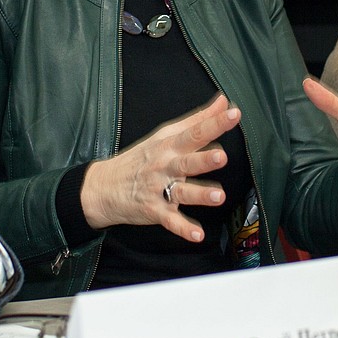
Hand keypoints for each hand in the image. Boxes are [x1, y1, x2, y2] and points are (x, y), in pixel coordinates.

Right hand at [80, 95, 238, 242]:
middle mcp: (166, 166)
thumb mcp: (165, 135)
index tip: (233, 114)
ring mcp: (160, 189)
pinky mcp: (156, 211)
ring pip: (183, 192)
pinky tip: (198, 235)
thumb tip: (224, 102)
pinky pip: (171, 221)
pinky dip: (183, 229)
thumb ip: (197, 120)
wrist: (104, 186)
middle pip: (188, 162)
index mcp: (170, 146)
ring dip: (200, 195)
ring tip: (218, 196)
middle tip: (221, 157)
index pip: (194, 132)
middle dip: (204, 159)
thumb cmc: (141, 158)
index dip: (214, 123)